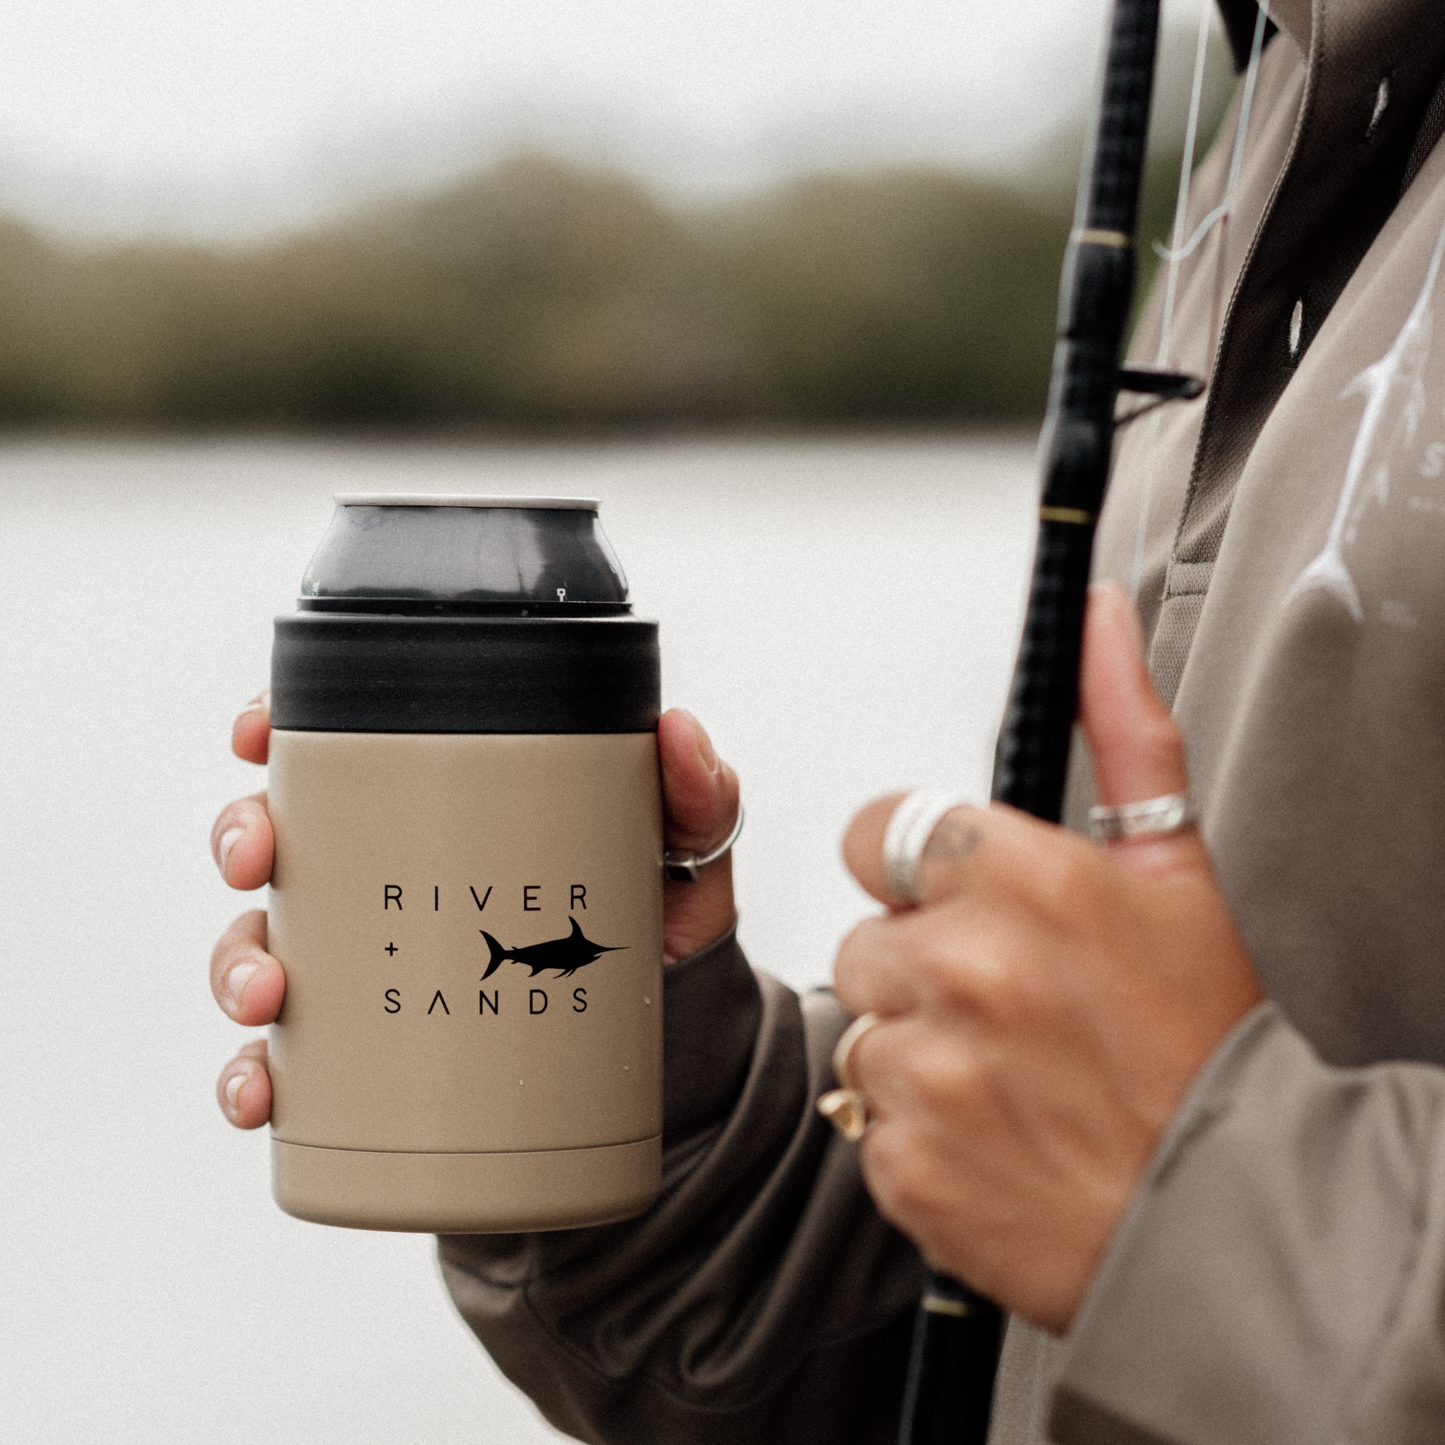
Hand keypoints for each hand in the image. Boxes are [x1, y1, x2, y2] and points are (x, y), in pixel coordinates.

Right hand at [209, 698, 739, 1128]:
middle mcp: (388, 876)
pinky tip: (258, 1096)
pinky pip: (287, 1065)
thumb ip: (699, 794)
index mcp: (441, 805)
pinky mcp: (374, 1054)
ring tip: (266, 994)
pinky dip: (254, 1080)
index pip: (337, 750)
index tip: (255, 732)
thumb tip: (678, 731)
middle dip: (240, 840)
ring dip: (234, 965)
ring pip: (259, 947)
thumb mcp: (689, 854)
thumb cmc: (663, 925)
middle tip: (257, 862)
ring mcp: (374, 965)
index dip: (272, 729)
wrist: (673, 1052)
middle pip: (276, 840)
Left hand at [832, 582, 1263, 1332]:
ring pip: (859, 1027)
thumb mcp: (1177, 872)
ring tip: (1007, 1073)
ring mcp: (928, 1070)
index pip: (878, 831)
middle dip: (921, 963)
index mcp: (1022, 879)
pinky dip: (915, 1128)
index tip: (956, 902)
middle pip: (866, 936)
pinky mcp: (904, 1159)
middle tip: (1009, 1005)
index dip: (915, 871)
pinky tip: (992, 1129)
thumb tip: (1098, 620)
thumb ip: (1121, 732)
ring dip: (915, 1047)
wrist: (1225, 1212)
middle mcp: (964, 967)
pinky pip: (866, 1116)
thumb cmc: (1201, 1044)